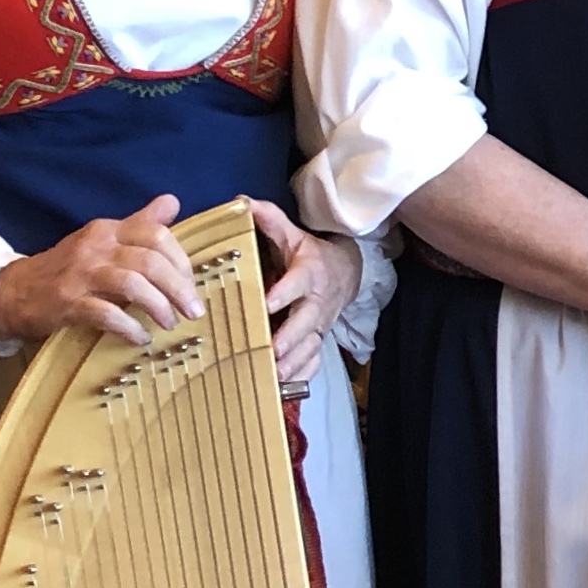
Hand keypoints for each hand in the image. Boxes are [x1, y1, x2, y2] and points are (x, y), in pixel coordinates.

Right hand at [0, 195, 198, 349]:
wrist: (13, 292)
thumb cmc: (68, 269)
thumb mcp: (103, 240)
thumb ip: (139, 223)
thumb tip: (172, 201)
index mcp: (107, 230)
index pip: (155, 234)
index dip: (181, 260)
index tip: (192, 284)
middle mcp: (95, 247)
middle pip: (149, 261)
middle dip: (178, 288)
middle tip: (194, 311)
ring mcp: (79, 274)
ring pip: (131, 284)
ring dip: (158, 306)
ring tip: (171, 323)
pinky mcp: (67, 302)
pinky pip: (106, 313)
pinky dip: (129, 327)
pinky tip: (140, 337)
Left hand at [249, 198, 359, 386]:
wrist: (347, 272)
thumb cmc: (311, 254)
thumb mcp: (294, 234)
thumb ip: (269, 219)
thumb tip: (240, 201)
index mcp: (308, 274)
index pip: (297, 284)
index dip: (283, 295)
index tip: (266, 305)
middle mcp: (316, 303)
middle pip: (306, 323)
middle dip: (289, 338)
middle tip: (272, 350)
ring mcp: (319, 324)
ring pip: (310, 346)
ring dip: (294, 362)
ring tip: (274, 374)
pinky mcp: (320, 339)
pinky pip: (314, 361)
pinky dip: (301, 374)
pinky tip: (283, 386)